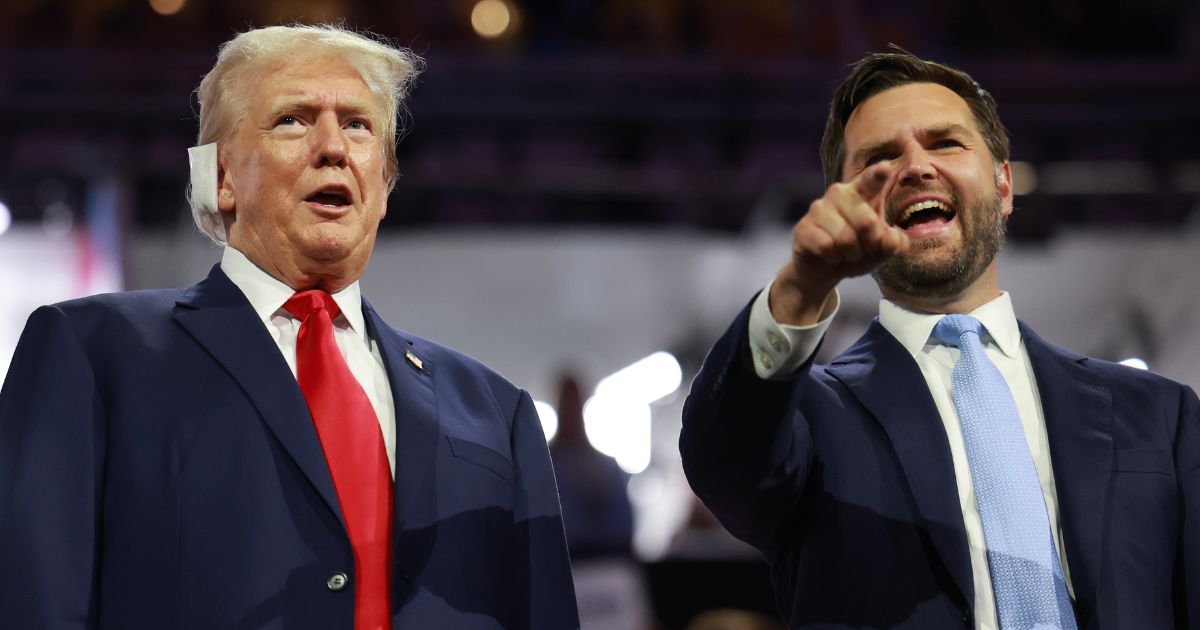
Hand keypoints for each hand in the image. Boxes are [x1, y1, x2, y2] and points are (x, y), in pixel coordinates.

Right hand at [770, 163, 910, 324]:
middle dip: (870, 245)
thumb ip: (894, 243)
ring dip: (851, 254)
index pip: (871, 179)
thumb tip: (892, 239)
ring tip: (846, 254)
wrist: (823, 268)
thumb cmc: (856, 251)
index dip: (878, 174)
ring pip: (845, 238)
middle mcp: (838, 193)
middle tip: (864, 250)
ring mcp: (818, 208)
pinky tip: (830, 256)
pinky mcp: (803, 227)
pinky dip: (834, 259)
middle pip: (867, 221)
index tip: (884, 168)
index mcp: (862, 192)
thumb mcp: (881, 249)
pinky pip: (826, 247)